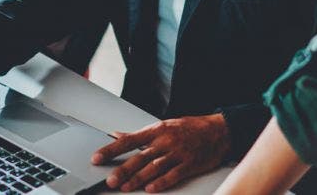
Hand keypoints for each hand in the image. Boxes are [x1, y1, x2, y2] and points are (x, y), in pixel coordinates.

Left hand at [92, 114, 230, 192]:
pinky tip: (151, 189)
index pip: (128, 140)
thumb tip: (116, 135)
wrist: (219, 131)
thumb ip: (139, 134)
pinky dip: (161, 182)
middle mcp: (165, 141)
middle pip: (140, 157)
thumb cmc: (189, 128)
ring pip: (154, 167)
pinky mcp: (190, 164)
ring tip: (125, 187)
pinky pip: (173, 175)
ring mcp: (178, 153)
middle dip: (123, 170)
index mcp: (156, 130)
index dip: (111, 149)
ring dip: (138, 179)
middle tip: (110, 180)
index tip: (97, 157)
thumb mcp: (163, 126)